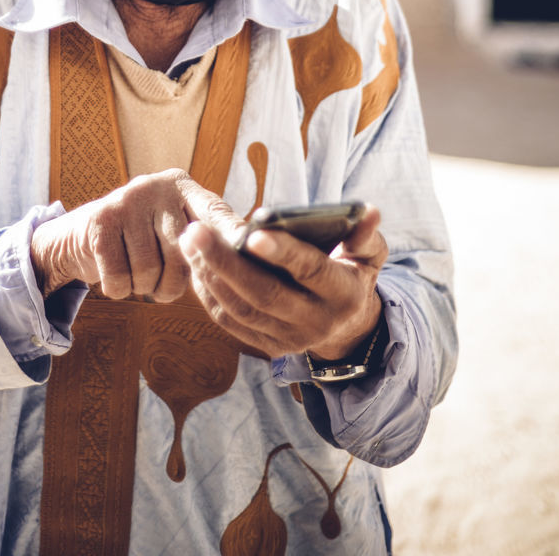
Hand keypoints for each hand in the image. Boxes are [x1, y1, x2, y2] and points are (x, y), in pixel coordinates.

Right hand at [30, 169, 229, 301]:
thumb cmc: (142, 241)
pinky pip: (120, 278)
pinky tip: (115, 272)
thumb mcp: (174, 230)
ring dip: (143, 288)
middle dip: (171, 283)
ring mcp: (128, 200)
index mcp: (184, 188)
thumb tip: (244, 262)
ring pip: (149, 271)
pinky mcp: (101, 220)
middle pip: (181, 254)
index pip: (215, 214)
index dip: (233, 235)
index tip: (248, 250)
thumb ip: (205, 242)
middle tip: (158, 281)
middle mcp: (158, 186)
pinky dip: (118, 289)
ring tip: (136, 272)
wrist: (82, 236)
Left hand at [178, 204, 386, 360]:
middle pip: (265, 294)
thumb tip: (369, 211)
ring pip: (241, 310)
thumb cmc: (351, 273)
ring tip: (189, 242)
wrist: (346, 326)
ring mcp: (289, 340)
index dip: (283, 252)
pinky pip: (231, 323)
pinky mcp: (268, 347)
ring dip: (210, 275)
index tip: (253, 232)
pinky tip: (195, 266)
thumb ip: (365, 234)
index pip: (310, 271)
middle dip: (226, 262)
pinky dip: (209, 295)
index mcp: (342, 295)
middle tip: (196, 231)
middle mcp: (316, 323)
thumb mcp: (369, 254)